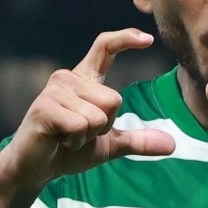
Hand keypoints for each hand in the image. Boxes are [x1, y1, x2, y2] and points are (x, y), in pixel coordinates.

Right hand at [0, 29, 175, 191]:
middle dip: (103, 126)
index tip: (148, 39)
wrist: (36, 169)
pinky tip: (58, 141)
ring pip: (99, 115)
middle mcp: (69, 78)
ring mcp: (55, 91)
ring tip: (66, 136)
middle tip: (78, 134)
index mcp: (84, 80)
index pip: (105, 48)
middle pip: (114, 99)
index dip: (125, 39)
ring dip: (88, 136)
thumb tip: (171, 145)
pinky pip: (81, 125)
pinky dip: (75, 141)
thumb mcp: (108, 145)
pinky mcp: (45, 107)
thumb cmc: (67, 150)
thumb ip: (137, 141)